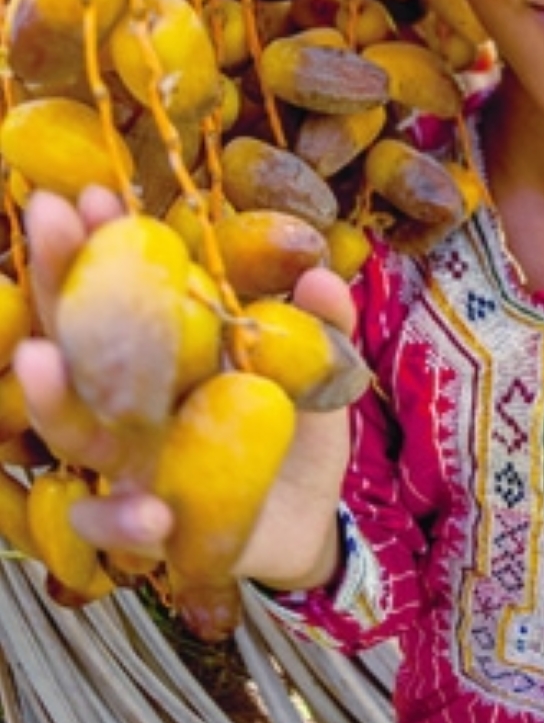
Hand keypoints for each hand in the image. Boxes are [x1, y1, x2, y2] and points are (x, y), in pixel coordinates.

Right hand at [14, 189, 358, 589]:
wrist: (315, 516)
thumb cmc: (297, 429)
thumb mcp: (319, 368)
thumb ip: (324, 322)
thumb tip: (318, 271)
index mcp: (165, 353)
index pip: (121, 288)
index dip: (102, 240)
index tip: (97, 192)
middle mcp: (132, 404)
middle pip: (77, 340)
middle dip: (57, 277)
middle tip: (47, 217)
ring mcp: (133, 465)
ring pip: (75, 433)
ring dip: (52, 397)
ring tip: (40, 358)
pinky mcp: (151, 530)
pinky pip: (115, 527)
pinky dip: (121, 519)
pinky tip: (151, 506)